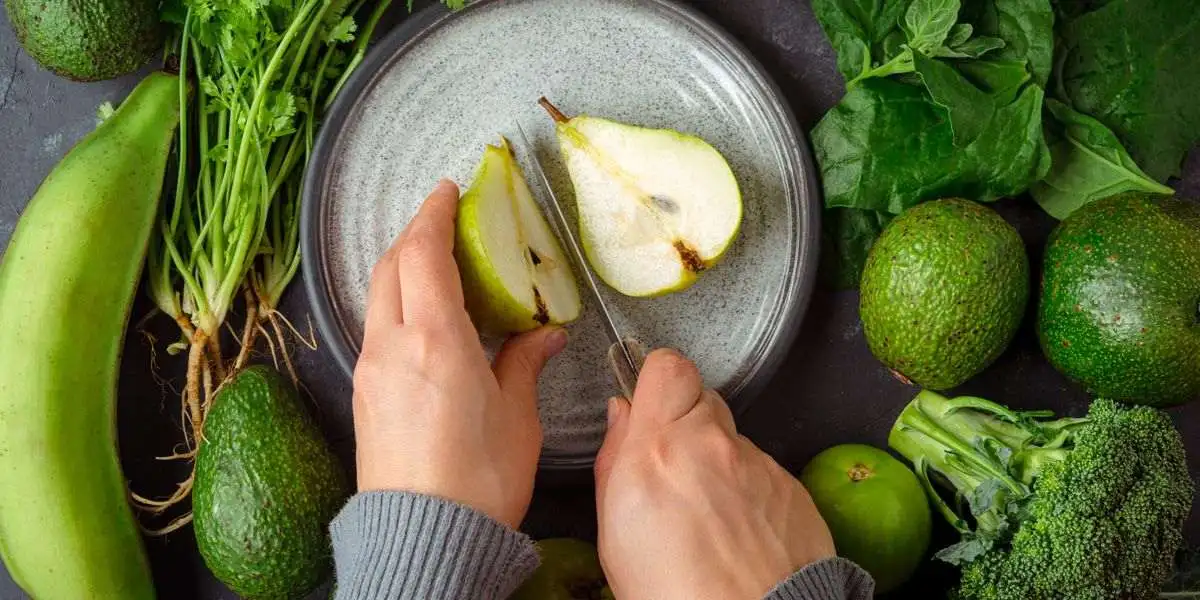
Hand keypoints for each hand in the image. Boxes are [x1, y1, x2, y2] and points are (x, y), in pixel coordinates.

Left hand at [352, 179, 567, 528]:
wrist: (425, 539)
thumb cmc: (478, 481)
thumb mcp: (517, 417)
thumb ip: (523, 364)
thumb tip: (542, 335)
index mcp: (435, 340)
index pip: (423, 253)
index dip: (434, 214)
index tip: (448, 189)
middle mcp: (392, 346)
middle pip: (390, 265)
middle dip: (414, 232)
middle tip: (443, 217)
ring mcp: (371, 371)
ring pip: (378, 295)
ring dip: (402, 266)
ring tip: (436, 261)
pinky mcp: (365, 396)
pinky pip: (377, 329)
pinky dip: (397, 303)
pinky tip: (424, 316)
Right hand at [594, 349, 835, 599]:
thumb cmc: (673, 594)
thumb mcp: (613, 533)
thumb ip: (613, 460)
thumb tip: (621, 416)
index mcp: (659, 448)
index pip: (667, 367)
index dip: (657, 382)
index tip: (649, 407)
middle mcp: (713, 444)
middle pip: (703, 400)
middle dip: (687, 426)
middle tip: (674, 473)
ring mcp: (759, 464)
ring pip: (733, 441)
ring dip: (719, 464)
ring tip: (709, 519)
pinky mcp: (792, 488)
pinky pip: (764, 473)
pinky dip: (750, 495)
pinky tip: (740, 535)